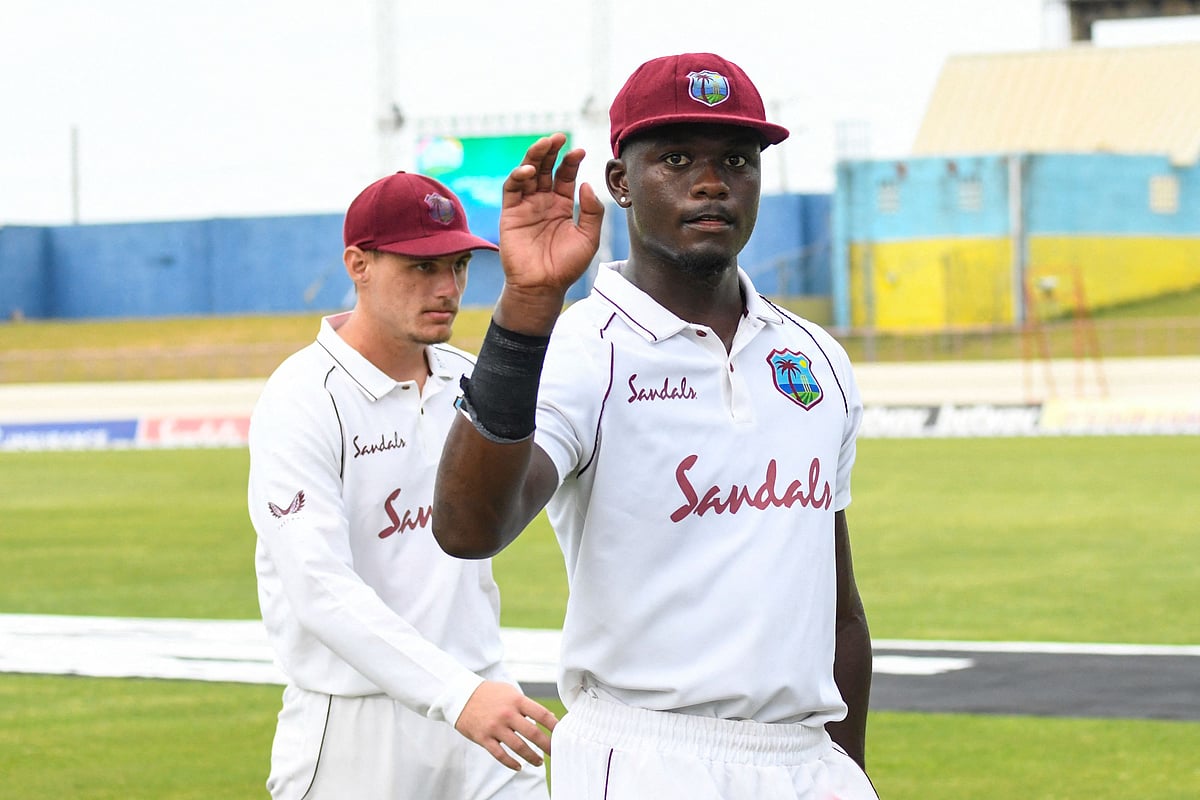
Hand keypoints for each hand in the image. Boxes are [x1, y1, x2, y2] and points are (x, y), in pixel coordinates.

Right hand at [454, 680, 557, 770]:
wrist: (460, 695)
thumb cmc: (489, 693)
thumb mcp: (510, 692)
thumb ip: (528, 705)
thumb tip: (549, 719)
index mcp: (516, 700)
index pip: (542, 714)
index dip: (555, 726)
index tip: (563, 734)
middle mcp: (507, 714)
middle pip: (533, 733)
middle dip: (547, 746)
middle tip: (556, 753)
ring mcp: (495, 727)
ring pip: (518, 747)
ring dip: (532, 757)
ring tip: (539, 762)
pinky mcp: (483, 738)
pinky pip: (500, 755)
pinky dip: (511, 763)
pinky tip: (519, 766)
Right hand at [498, 133, 603, 302]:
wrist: (543, 287)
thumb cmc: (566, 266)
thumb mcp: (588, 237)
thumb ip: (591, 211)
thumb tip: (586, 184)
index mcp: (561, 205)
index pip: (565, 175)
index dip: (571, 162)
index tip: (580, 151)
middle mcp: (542, 202)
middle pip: (545, 168)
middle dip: (551, 151)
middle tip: (558, 137)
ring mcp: (525, 206)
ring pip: (527, 173)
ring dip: (534, 157)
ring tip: (544, 144)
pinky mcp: (510, 214)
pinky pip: (512, 189)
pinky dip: (518, 176)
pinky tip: (529, 170)